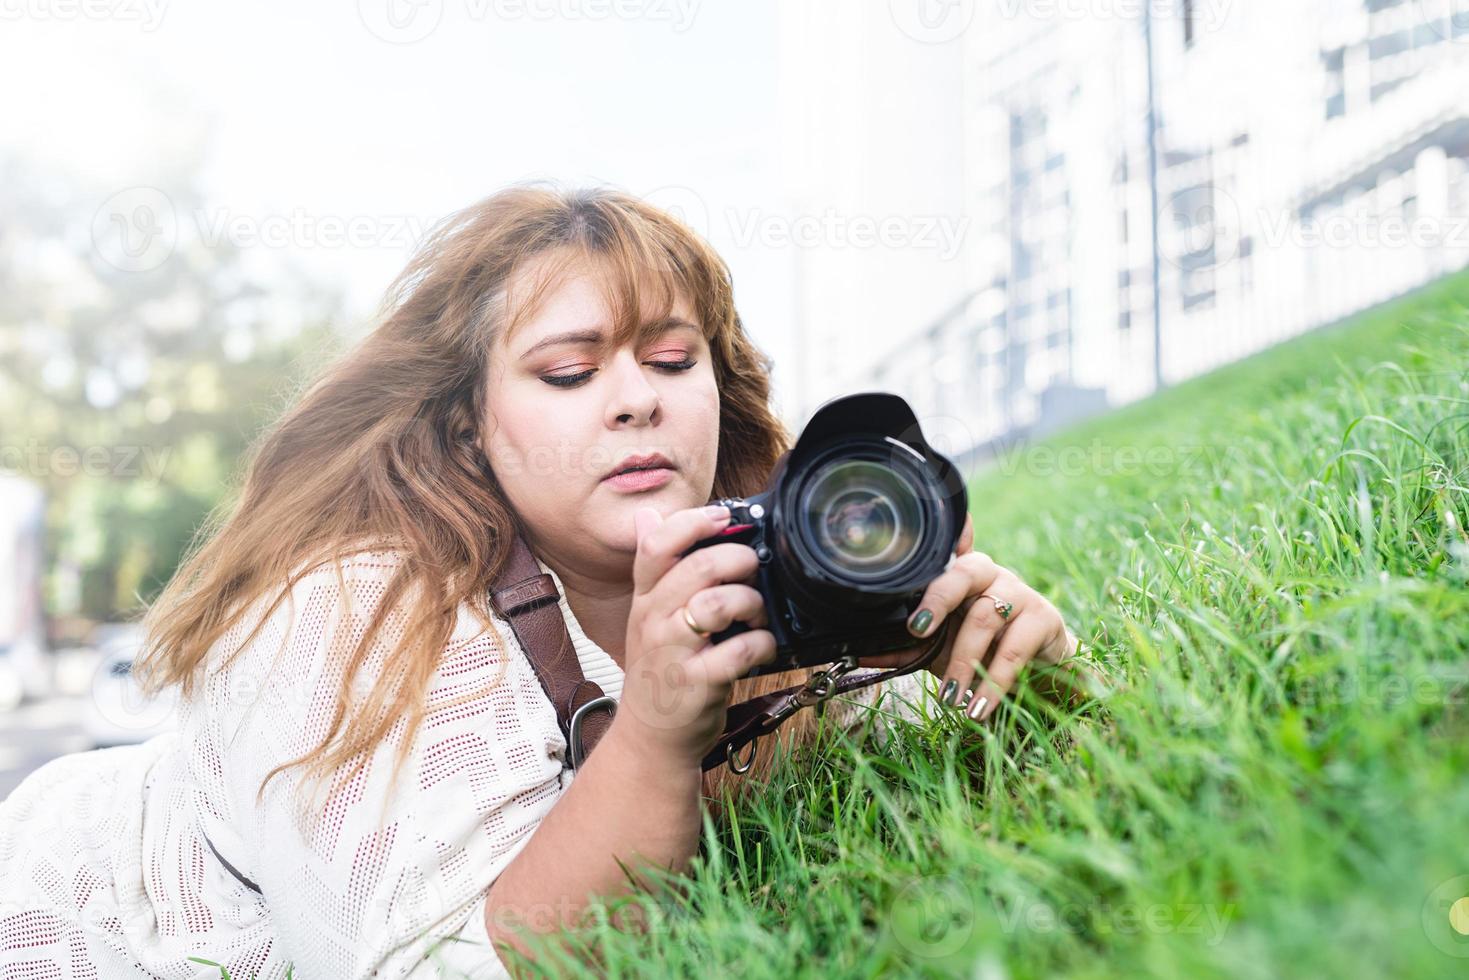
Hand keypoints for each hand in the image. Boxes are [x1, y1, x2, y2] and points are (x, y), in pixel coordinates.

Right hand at [614, 503, 777, 765]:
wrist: (651, 737)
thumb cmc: (660, 670)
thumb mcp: (647, 615)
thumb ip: (655, 568)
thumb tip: (648, 515)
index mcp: (645, 599)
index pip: (656, 545)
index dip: (692, 523)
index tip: (723, 516)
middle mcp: (653, 621)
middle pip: (698, 568)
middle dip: (738, 560)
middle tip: (753, 570)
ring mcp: (674, 653)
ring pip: (718, 604)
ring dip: (750, 602)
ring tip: (757, 613)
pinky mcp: (697, 683)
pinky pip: (739, 651)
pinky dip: (761, 643)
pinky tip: (762, 646)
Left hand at [855, 513, 1095, 721]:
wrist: (1040, 664)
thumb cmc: (983, 648)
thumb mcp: (941, 648)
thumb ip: (904, 649)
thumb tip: (857, 656)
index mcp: (960, 573)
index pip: (942, 558)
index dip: (926, 569)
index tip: (910, 605)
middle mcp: (990, 574)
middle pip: (963, 574)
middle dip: (937, 600)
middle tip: (916, 631)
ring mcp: (1019, 593)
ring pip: (984, 618)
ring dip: (963, 662)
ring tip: (949, 698)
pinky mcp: (1044, 618)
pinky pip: (1015, 649)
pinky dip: (994, 681)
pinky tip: (979, 706)